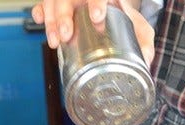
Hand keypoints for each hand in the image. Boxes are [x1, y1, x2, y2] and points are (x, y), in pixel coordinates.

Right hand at [32, 0, 154, 65]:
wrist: (113, 7)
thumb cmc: (124, 17)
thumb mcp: (139, 25)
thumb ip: (144, 40)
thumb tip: (147, 59)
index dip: (96, 3)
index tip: (97, 18)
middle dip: (64, 16)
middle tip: (67, 35)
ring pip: (53, 1)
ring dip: (51, 21)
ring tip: (55, 42)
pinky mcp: (57, 3)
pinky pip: (43, 3)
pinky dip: (39, 12)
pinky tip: (37, 20)